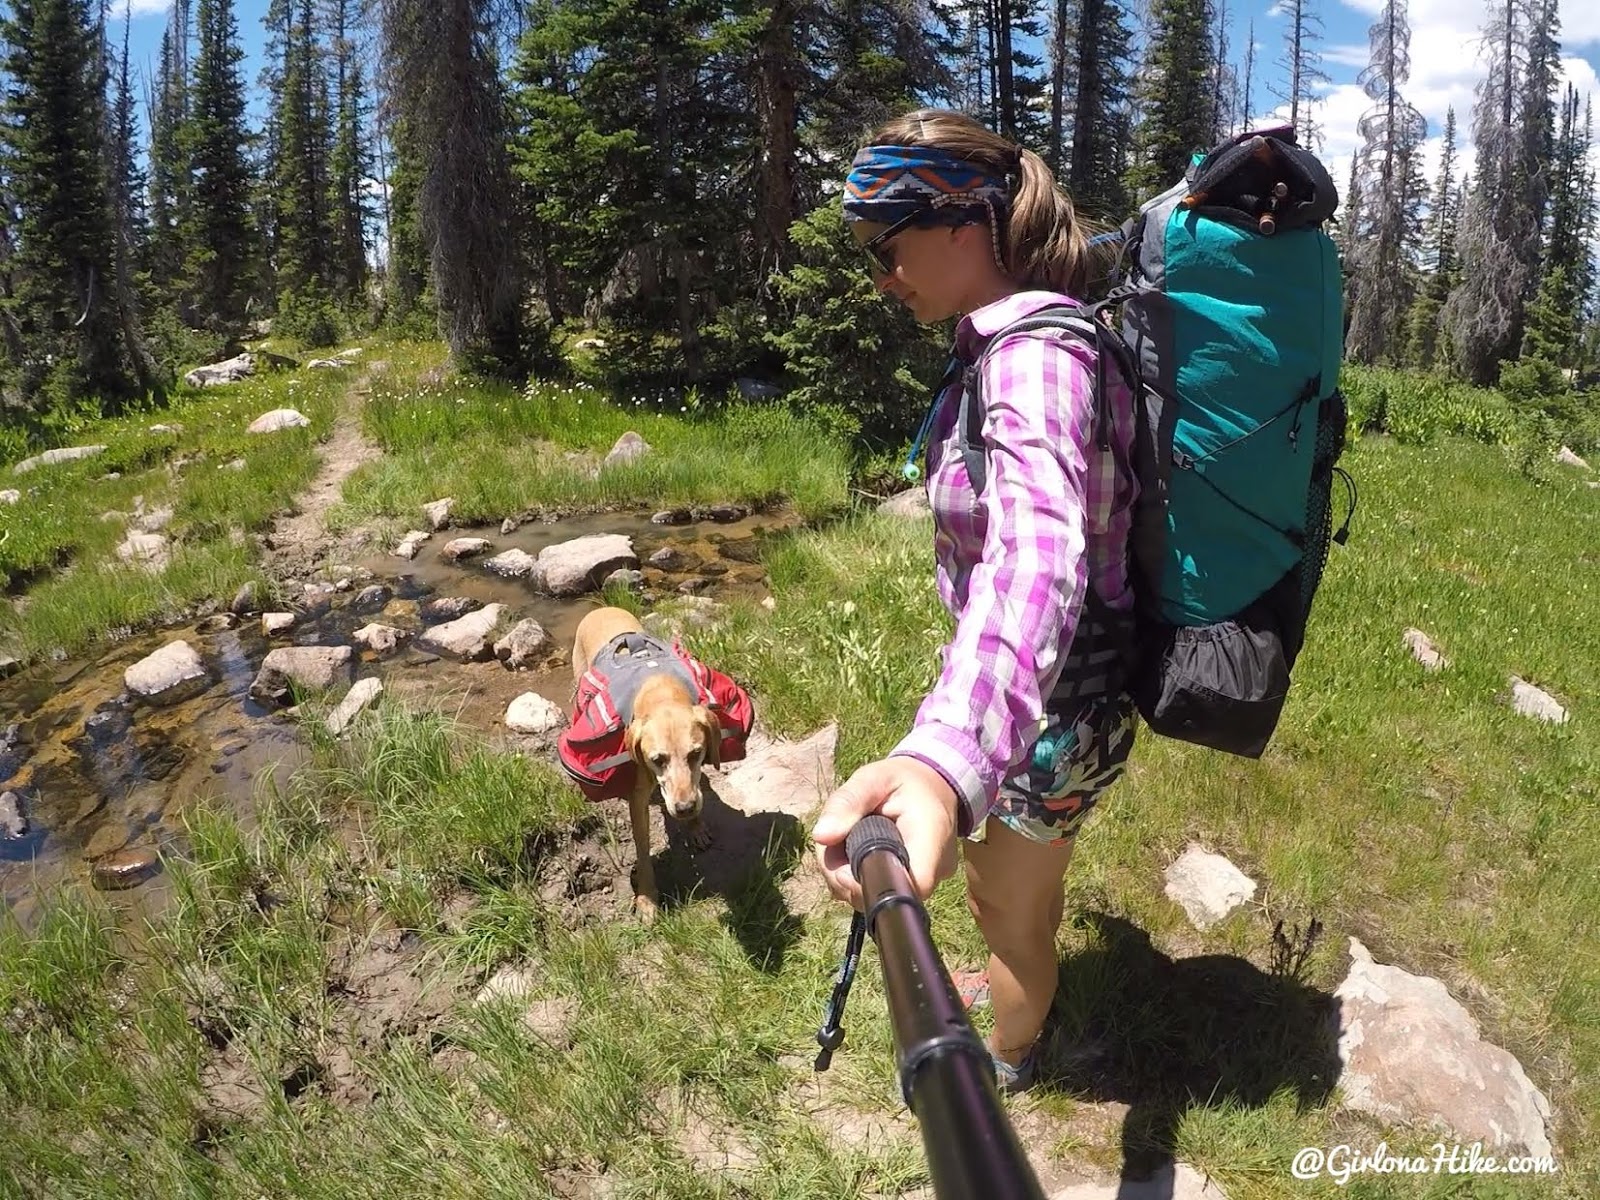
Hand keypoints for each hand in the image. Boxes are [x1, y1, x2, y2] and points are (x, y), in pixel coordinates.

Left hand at [811, 756, 960, 908]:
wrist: (932, 785)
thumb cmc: (903, 780)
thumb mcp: (872, 778)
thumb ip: (847, 802)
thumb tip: (820, 836)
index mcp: (930, 835)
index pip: (907, 885)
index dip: (868, 888)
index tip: (840, 871)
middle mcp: (936, 866)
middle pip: (885, 895)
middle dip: (847, 878)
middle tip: (834, 846)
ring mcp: (928, 879)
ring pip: (877, 896)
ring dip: (849, 877)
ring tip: (846, 842)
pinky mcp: (915, 884)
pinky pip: (880, 891)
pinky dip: (858, 878)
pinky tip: (855, 852)